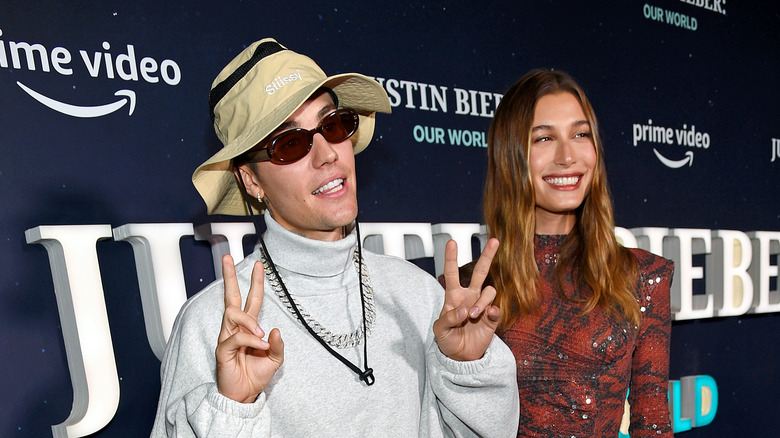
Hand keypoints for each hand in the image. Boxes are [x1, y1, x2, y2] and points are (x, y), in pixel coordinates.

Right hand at [215, 255, 283, 402]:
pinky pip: (236, 338)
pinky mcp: (223, 349)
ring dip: (250, 321)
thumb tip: (276, 329)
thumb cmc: (255, 375)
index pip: (251, 299)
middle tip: (227, 258)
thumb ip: (278, 345)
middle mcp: (236, 328)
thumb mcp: (275, 359)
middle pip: (230, 297)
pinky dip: (251, 340)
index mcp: (248, 327)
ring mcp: (227, 337)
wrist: (244, 395)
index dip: (255, 282)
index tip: (258, 265)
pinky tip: (261, 345)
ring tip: (262, 334)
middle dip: (229, 277)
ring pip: (233, 314)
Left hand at [433, 238, 499, 360]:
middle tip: (495, 240)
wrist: (460, 356)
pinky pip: (496, 308)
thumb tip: (464, 310)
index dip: (451, 257)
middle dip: (487, 255)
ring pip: (489, 291)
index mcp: (453, 296)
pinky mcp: (492, 318)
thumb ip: (448, 318)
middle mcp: (470, 296)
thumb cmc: (447, 339)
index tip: (452, 242)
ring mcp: (482, 306)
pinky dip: (492, 310)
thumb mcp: (440, 330)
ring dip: (482, 301)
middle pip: (480, 272)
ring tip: (473, 316)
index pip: (452, 273)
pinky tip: (487, 316)